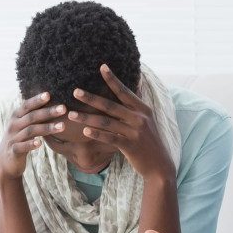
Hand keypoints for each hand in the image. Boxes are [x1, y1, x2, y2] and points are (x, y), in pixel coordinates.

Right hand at [0, 92, 65, 181]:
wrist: (5, 162)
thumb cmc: (19, 140)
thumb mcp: (24, 126)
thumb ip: (34, 116)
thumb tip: (50, 102)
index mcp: (16, 117)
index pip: (27, 106)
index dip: (37, 100)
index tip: (49, 94)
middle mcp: (13, 125)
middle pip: (31, 117)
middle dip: (48, 112)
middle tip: (63, 108)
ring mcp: (12, 138)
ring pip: (30, 131)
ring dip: (46, 128)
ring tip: (62, 126)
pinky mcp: (13, 151)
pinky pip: (22, 146)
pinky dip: (30, 144)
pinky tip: (40, 143)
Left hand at [65, 64, 174, 180]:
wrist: (160, 165)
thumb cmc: (149, 142)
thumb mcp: (146, 121)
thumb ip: (134, 108)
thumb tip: (128, 91)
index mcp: (142, 109)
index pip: (124, 91)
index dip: (112, 79)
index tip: (101, 67)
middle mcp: (139, 118)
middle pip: (110, 105)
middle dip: (91, 98)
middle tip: (75, 91)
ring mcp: (135, 132)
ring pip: (106, 122)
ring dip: (87, 117)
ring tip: (72, 114)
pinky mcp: (130, 146)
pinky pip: (110, 138)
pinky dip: (97, 134)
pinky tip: (85, 132)